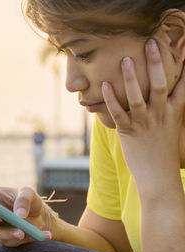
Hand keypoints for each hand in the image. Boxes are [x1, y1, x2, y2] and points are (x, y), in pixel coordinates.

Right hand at [0, 187, 56, 246]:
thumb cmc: (30, 201)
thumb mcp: (29, 193)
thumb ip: (23, 199)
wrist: (42, 217)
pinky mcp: (6, 240)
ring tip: (23, 231)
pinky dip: (27, 237)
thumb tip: (18, 214)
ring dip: (8, 232)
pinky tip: (43, 234)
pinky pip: (11, 241)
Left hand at [101, 38, 184, 191]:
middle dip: (155, 63)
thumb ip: (168, 109)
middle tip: (149, 43)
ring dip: (131, 78)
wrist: (158, 177)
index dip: (183, 66)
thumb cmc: (162, 151)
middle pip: (160, 85)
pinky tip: (104, 85)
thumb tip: (164, 95)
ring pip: (138, 97)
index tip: (183, 47)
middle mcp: (161, 115)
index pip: (182, 86)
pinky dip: (111, 99)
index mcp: (174, 113)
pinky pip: (118, 113)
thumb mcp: (170, 127)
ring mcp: (144, 123)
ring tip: (125, 60)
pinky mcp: (128, 132)